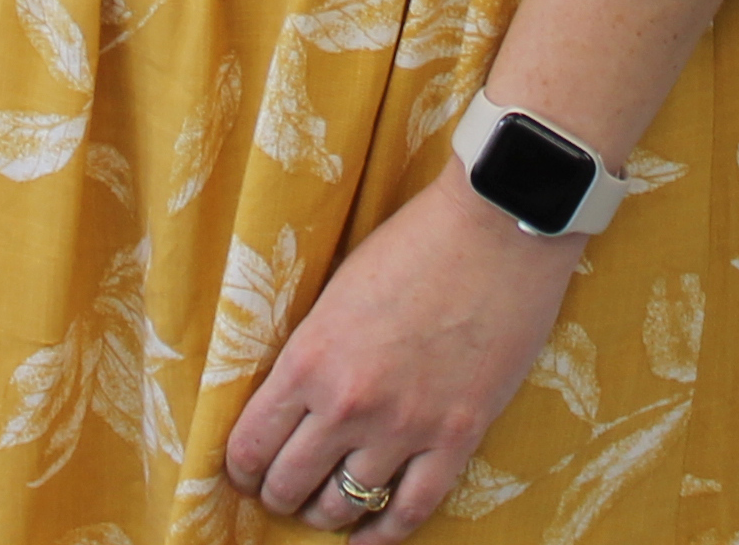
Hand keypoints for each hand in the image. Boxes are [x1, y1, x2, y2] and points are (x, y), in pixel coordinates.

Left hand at [228, 175, 579, 539]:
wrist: (497, 226)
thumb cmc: (414, 242)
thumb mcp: (336, 292)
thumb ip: (312, 351)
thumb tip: (289, 395)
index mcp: (308, 360)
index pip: (250, 444)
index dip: (242, 467)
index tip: (246, 469)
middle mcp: (347, 405)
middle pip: (290, 484)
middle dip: (278, 494)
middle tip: (282, 490)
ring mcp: (405, 427)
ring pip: (344, 505)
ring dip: (326, 513)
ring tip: (324, 507)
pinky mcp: (457, 436)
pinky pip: (411, 509)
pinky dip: (383, 534)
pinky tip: (368, 538)